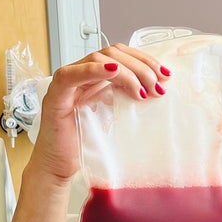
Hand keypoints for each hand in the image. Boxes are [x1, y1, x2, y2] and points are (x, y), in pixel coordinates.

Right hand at [31, 44, 169, 181]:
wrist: (60, 167)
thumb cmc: (85, 145)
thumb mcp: (116, 119)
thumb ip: (129, 101)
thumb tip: (158, 92)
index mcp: (95, 77)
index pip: (121, 55)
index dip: (145, 60)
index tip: (165, 75)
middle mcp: (81, 74)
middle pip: (113, 53)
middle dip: (141, 67)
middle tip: (158, 87)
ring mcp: (68, 82)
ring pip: (98, 58)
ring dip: (127, 72)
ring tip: (143, 91)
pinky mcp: (57, 96)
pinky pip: (72, 75)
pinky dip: (93, 70)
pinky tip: (114, 72)